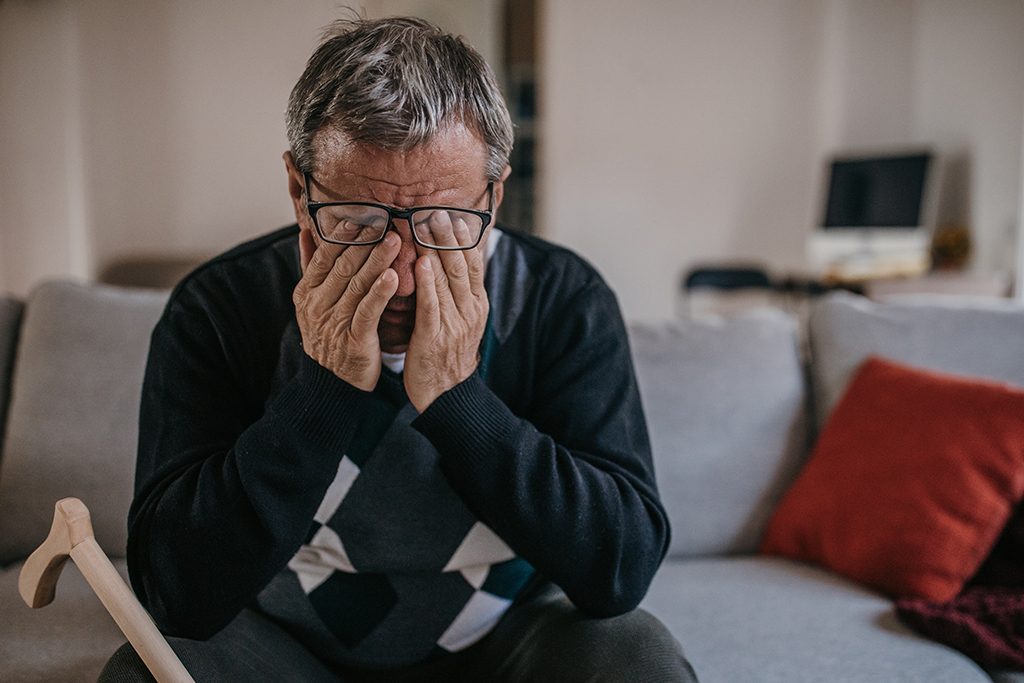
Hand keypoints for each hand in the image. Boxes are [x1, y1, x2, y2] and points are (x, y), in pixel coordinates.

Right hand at [293, 229, 400, 390]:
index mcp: (306, 293)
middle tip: (386, 220)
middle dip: (366, 242)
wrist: (333, 383)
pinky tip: (394, 276)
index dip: (343, 235)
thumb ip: (311, 267)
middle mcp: (317, 306)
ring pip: (357, 285)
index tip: (362, 215)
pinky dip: (380, 292)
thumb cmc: (331, 336)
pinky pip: (368, 311)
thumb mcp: (313, 302)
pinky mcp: (354, 340)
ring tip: (395, 240)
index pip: (325, 256)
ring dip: (377, 260)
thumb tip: (306, 232)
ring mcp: (334, 323)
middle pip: (343, 266)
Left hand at [404, 213, 488, 411]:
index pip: (473, 263)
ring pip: (446, 279)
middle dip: (449, 236)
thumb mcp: (462, 320)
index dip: (464, 238)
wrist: (446, 394)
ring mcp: (454, 323)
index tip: (454, 215)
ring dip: (435, 249)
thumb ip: (458, 292)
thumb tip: (454, 261)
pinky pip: (432, 303)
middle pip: (461, 265)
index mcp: (477, 304)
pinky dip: (427, 281)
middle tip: (437, 210)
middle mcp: (470, 310)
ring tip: (425, 224)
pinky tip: (420, 261)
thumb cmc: (447, 354)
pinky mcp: (434, 336)